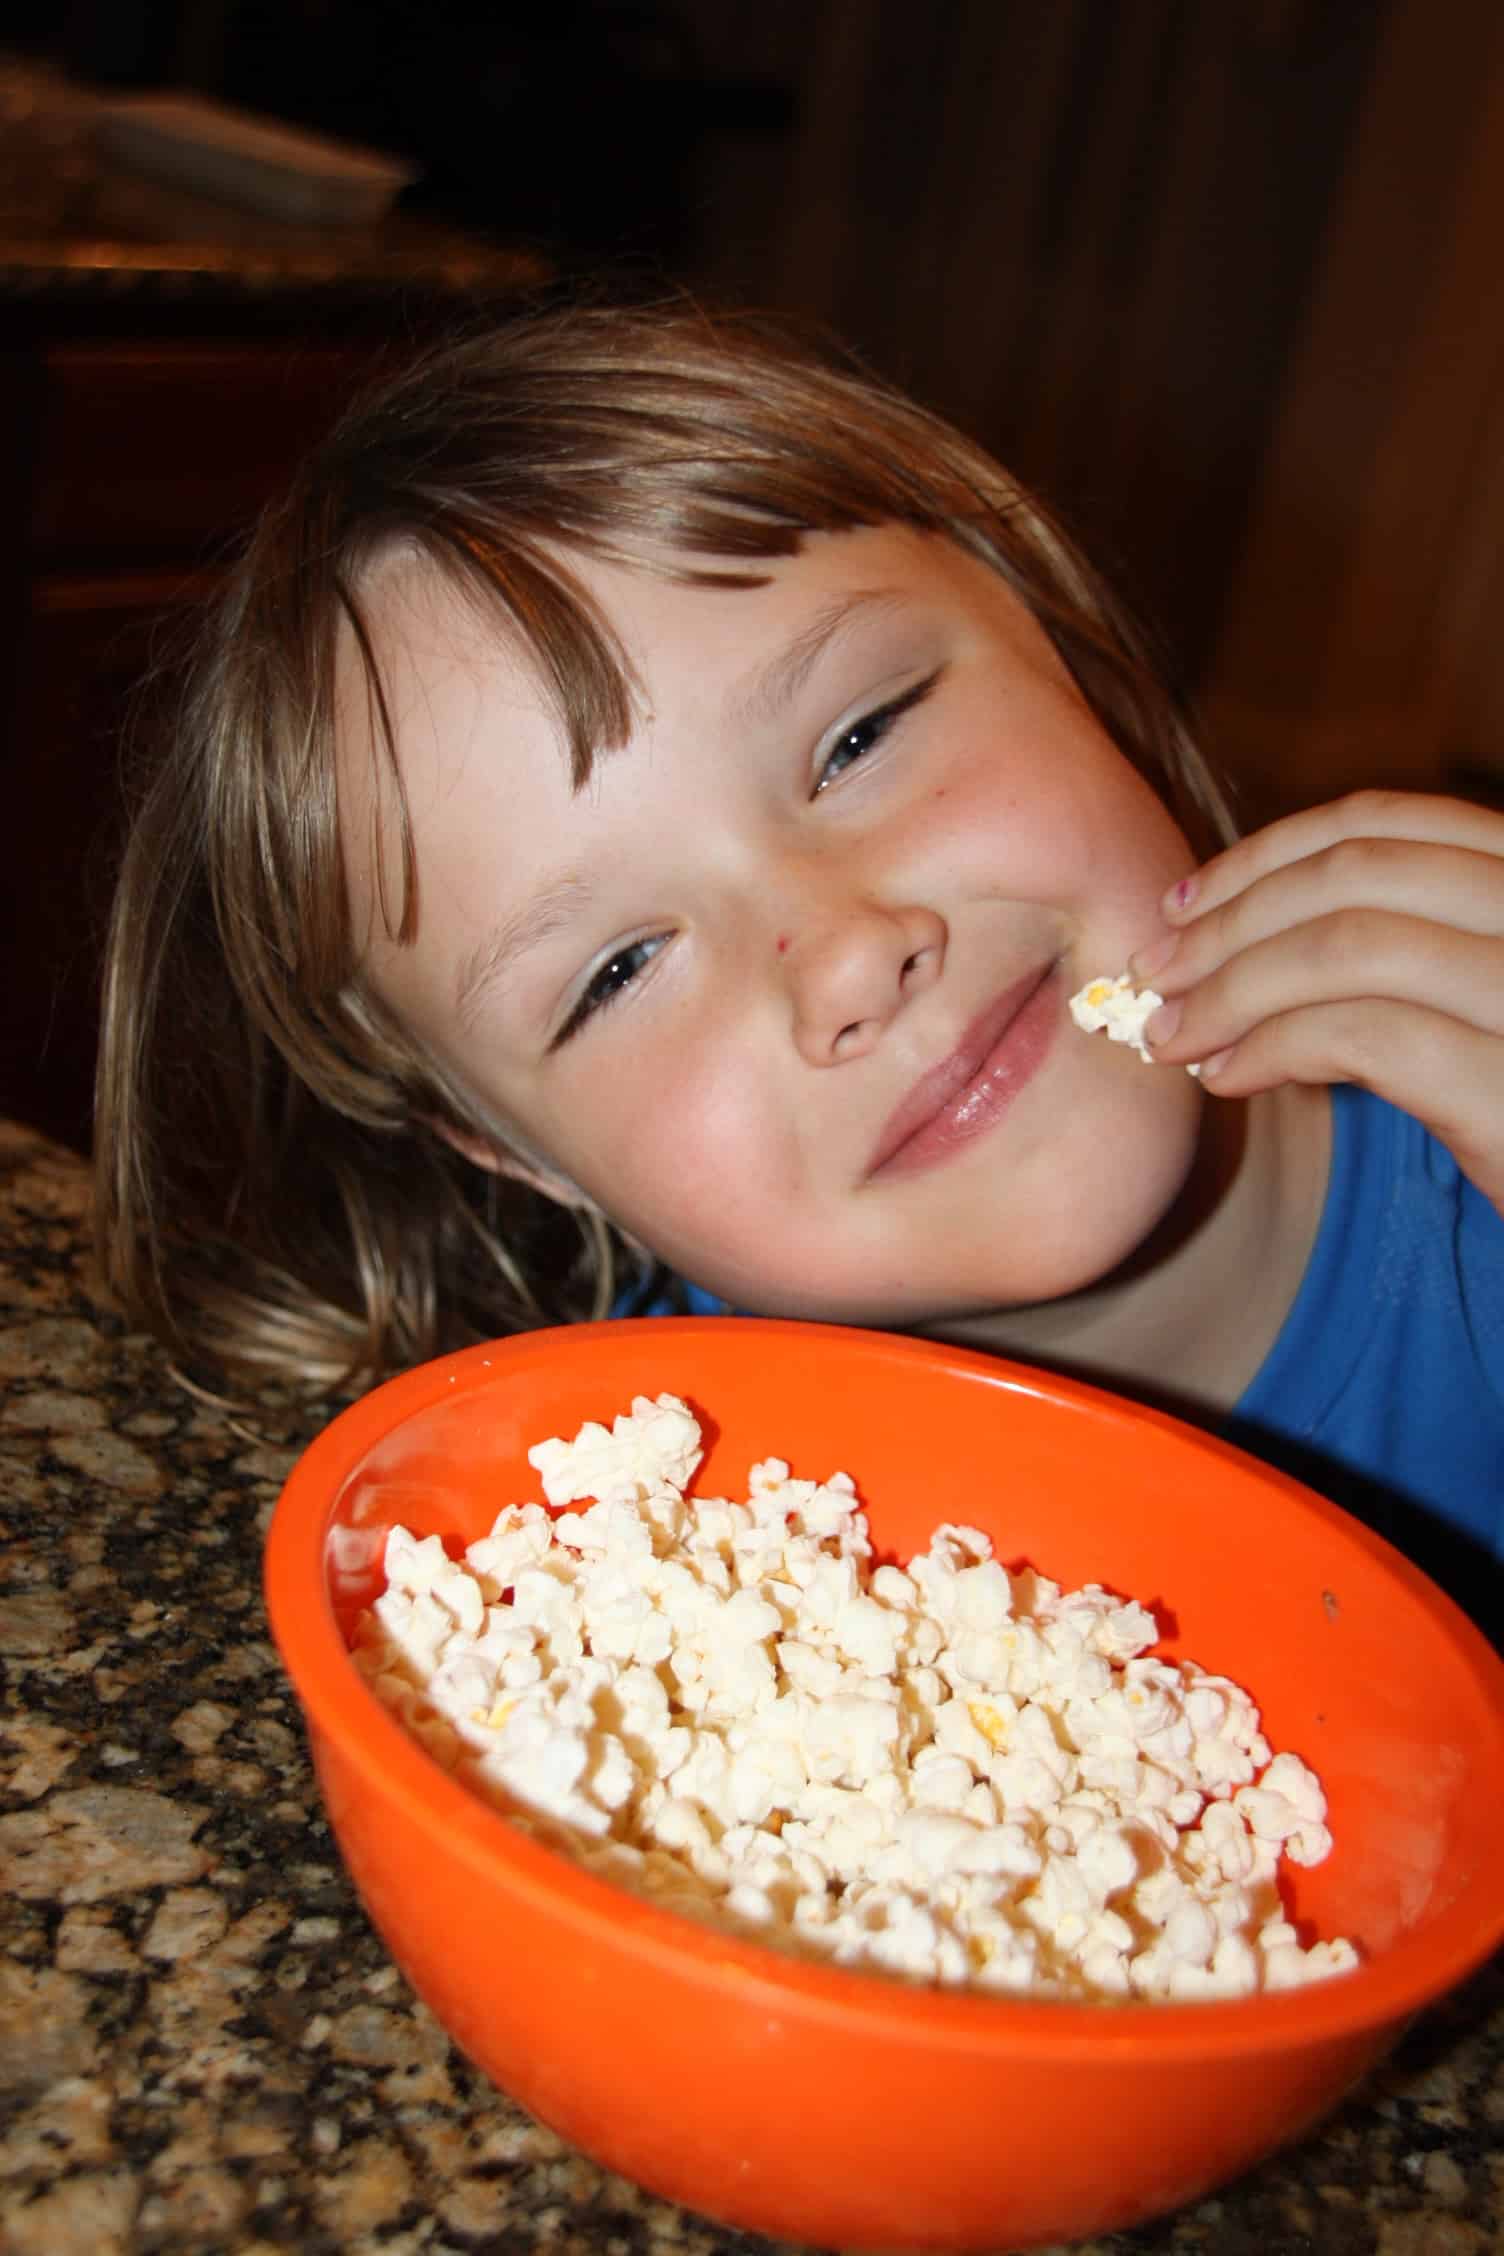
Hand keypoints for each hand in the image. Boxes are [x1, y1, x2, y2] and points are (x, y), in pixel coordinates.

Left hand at [1128, 790, 1503, 1212]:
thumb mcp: (1473, 1013)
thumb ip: (1399, 959)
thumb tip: (1230, 939)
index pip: (1392, 824)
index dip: (1268, 856)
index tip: (1184, 904)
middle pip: (1361, 873)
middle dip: (1232, 919)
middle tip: (1157, 974)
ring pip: (1353, 944)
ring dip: (1234, 986)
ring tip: (1175, 1034)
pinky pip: (1370, 1037)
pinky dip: (1275, 1046)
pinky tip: (1230, 1079)